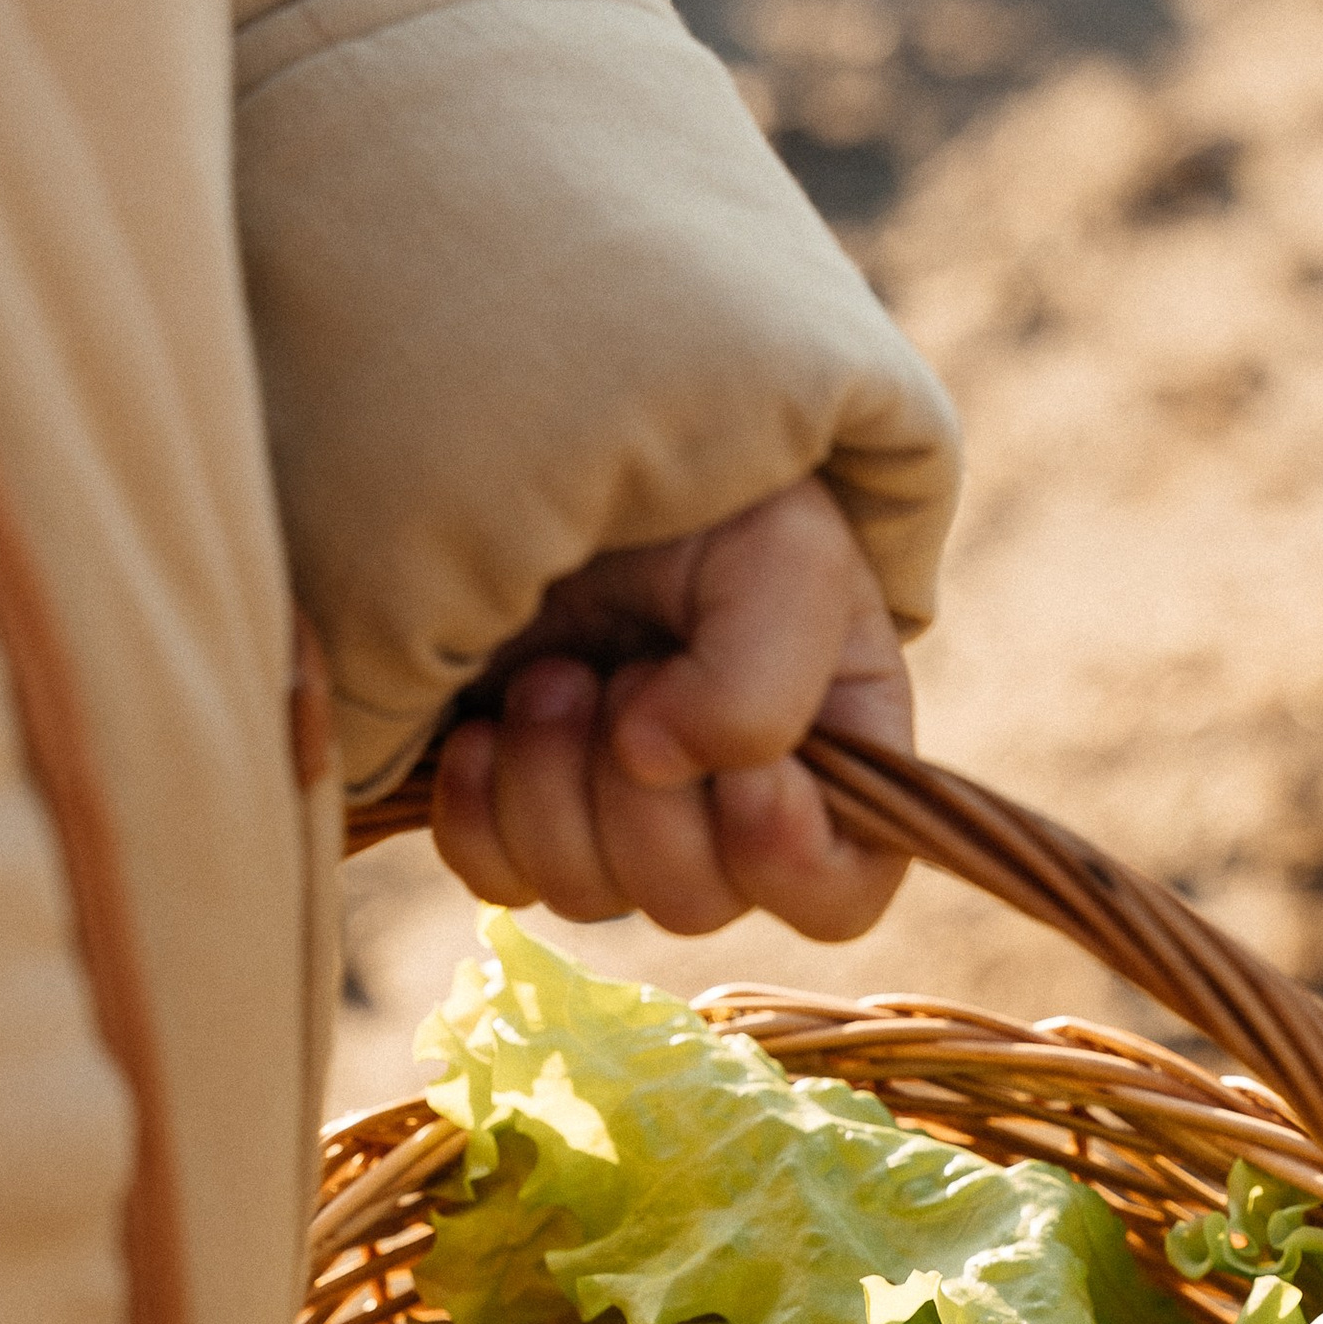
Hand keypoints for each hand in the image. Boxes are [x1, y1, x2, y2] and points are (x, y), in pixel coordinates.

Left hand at [430, 477, 911, 941]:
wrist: (532, 419)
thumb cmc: (698, 479)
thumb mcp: (781, 546)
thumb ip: (770, 673)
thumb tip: (664, 764)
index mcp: (829, 751)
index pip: (840, 893)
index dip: (787, 858)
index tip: (742, 773)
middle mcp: (725, 800)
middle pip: (699, 904)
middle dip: (645, 803)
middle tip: (620, 676)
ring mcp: (612, 809)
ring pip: (591, 897)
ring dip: (557, 789)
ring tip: (552, 671)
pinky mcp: (511, 803)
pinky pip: (499, 879)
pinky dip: (482, 813)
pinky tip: (482, 728)